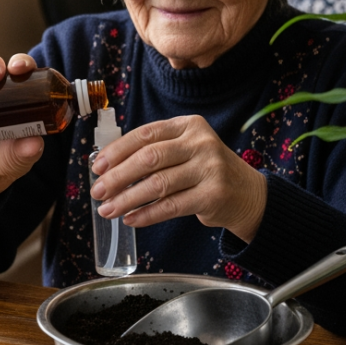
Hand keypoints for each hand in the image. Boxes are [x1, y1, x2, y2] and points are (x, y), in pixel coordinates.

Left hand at [88, 115, 265, 241]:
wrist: (248, 194)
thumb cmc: (206, 171)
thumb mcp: (186, 150)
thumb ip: (156, 152)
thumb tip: (108, 168)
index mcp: (189, 125)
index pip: (146, 134)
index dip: (117, 151)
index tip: (97, 166)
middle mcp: (201, 143)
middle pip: (149, 158)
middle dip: (118, 176)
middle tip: (98, 191)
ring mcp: (209, 168)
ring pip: (157, 184)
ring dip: (127, 199)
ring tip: (107, 209)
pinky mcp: (213, 195)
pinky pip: (171, 206)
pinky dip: (146, 214)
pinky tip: (130, 219)